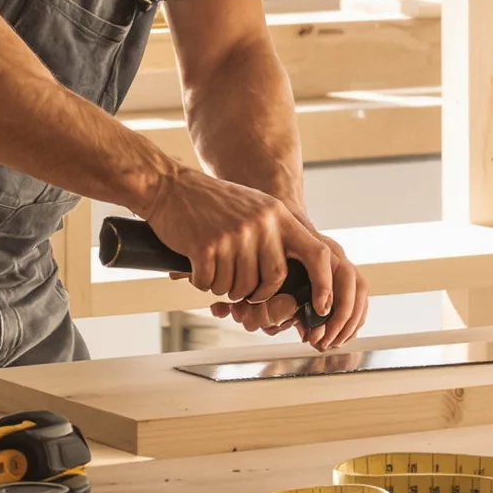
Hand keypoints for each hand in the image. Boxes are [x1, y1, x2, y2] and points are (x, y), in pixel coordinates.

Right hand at [141, 168, 366, 347]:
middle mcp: (261, 223)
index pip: (316, 253)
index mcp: (277, 214)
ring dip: (224, 286)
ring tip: (213, 267)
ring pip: (239, 287)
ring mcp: (234, 235)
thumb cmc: (211, 202)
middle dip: (256, 292)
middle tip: (239, 286)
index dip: (324, 284)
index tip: (323, 306)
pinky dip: (202, 282)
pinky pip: (210, 284)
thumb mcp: (254, 207)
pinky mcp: (206, 246)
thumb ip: (276, 234)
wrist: (169, 186)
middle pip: (273, 280)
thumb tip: (292, 278)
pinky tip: (196, 264)